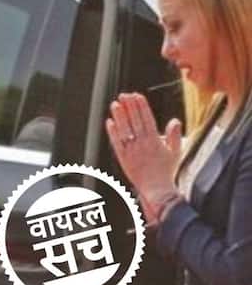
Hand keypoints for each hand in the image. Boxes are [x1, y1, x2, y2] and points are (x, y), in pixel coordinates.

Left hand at [105, 93, 181, 220]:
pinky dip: (112, 132)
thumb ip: (174, 135)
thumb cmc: (166, 172)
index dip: (141, 106)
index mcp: (155, 141)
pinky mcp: (123, 158)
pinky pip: (116, 143)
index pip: (147, 119)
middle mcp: (142, 144)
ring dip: (119, 116)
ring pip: (124, 130)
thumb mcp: (175, 152)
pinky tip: (109, 122)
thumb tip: (175, 121)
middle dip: (129, 107)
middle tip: (124, 95)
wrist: (157, 189)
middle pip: (135, 121)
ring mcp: (132, 151)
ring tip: (115, 104)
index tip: (137, 96)